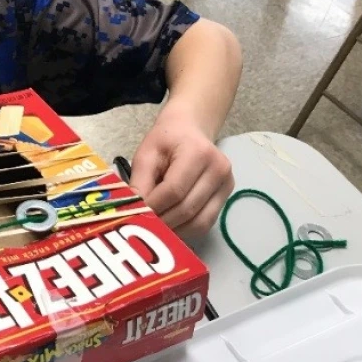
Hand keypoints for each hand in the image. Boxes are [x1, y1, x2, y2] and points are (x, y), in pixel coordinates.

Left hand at [127, 110, 233, 238]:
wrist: (189, 130)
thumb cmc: (166, 141)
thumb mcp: (146, 154)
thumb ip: (140, 182)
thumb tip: (134, 210)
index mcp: (198, 153)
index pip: (174, 190)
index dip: (154, 207)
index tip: (135, 215)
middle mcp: (218, 169)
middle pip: (187, 209)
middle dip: (162, 222)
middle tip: (142, 227)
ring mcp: (226, 184)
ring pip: (199, 222)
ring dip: (175, 231)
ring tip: (155, 230)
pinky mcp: (226, 196)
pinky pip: (206, 223)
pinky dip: (186, 230)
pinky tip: (170, 227)